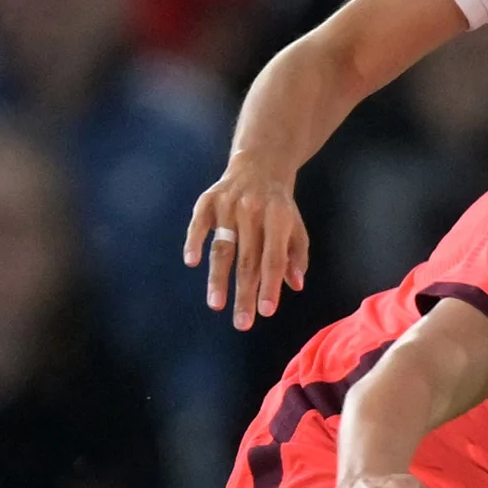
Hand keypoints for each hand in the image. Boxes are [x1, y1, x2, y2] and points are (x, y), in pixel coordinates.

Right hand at [186, 153, 309, 330]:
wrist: (260, 164)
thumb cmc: (279, 205)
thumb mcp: (295, 226)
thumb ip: (296, 256)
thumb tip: (295, 286)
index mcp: (279, 219)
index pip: (274, 258)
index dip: (270, 286)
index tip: (266, 312)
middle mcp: (254, 211)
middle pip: (248, 259)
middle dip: (244, 293)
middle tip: (242, 323)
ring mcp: (229, 204)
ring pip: (222, 246)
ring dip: (218, 278)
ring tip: (216, 304)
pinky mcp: (209, 199)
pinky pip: (199, 223)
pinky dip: (194, 241)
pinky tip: (192, 262)